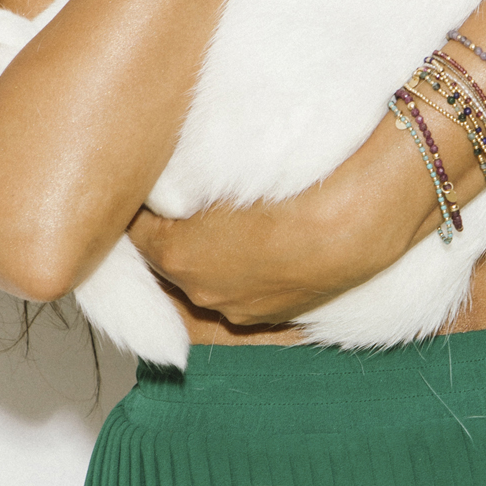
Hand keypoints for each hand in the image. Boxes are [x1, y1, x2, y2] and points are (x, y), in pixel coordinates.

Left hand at [127, 127, 434, 325]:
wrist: (349, 224)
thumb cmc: (286, 189)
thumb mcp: (221, 168)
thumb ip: (183, 180)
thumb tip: (168, 178)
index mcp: (174, 255)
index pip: (136, 230)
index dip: (145, 207)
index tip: (155, 186)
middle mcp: (198, 291)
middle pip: (171, 260)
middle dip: (175, 235)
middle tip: (190, 202)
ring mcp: (237, 308)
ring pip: (209, 280)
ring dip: (212, 258)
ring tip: (233, 222)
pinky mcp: (273, 317)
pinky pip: (245, 293)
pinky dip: (246, 273)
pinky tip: (263, 246)